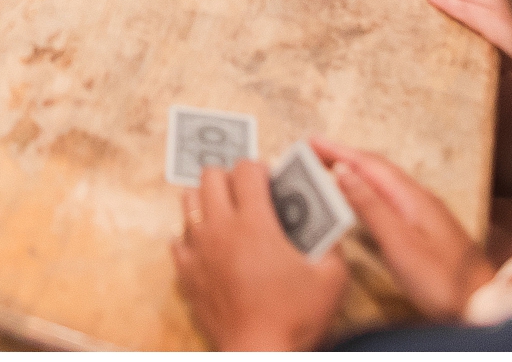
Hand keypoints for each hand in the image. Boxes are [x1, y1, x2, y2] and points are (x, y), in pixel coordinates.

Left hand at [170, 161, 347, 349]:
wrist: (259, 355)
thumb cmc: (296, 318)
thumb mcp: (332, 278)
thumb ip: (333, 243)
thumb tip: (327, 223)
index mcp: (254, 223)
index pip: (246, 169)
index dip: (261, 168)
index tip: (271, 179)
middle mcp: (220, 228)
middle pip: (210, 175)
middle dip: (230, 176)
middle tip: (247, 192)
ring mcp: (198, 251)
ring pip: (188, 201)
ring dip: (207, 200)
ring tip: (226, 214)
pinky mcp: (186, 274)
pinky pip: (178, 240)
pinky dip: (192, 237)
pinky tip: (209, 247)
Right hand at [310, 138, 492, 324]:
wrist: (482, 306)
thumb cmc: (442, 281)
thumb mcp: (400, 244)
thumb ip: (370, 207)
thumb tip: (343, 172)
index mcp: (412, 197)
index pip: (370, 164)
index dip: (339, 150)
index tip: (311, 140)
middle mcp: (420, 198)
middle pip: (377, 168)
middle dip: (344, 155)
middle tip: (313, 151)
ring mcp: (425, 213)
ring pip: (384, 182)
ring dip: (356, 171)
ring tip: (330, 167)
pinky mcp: (425, 228)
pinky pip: (390, 197)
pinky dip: (368, 189)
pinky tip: (362, 198)